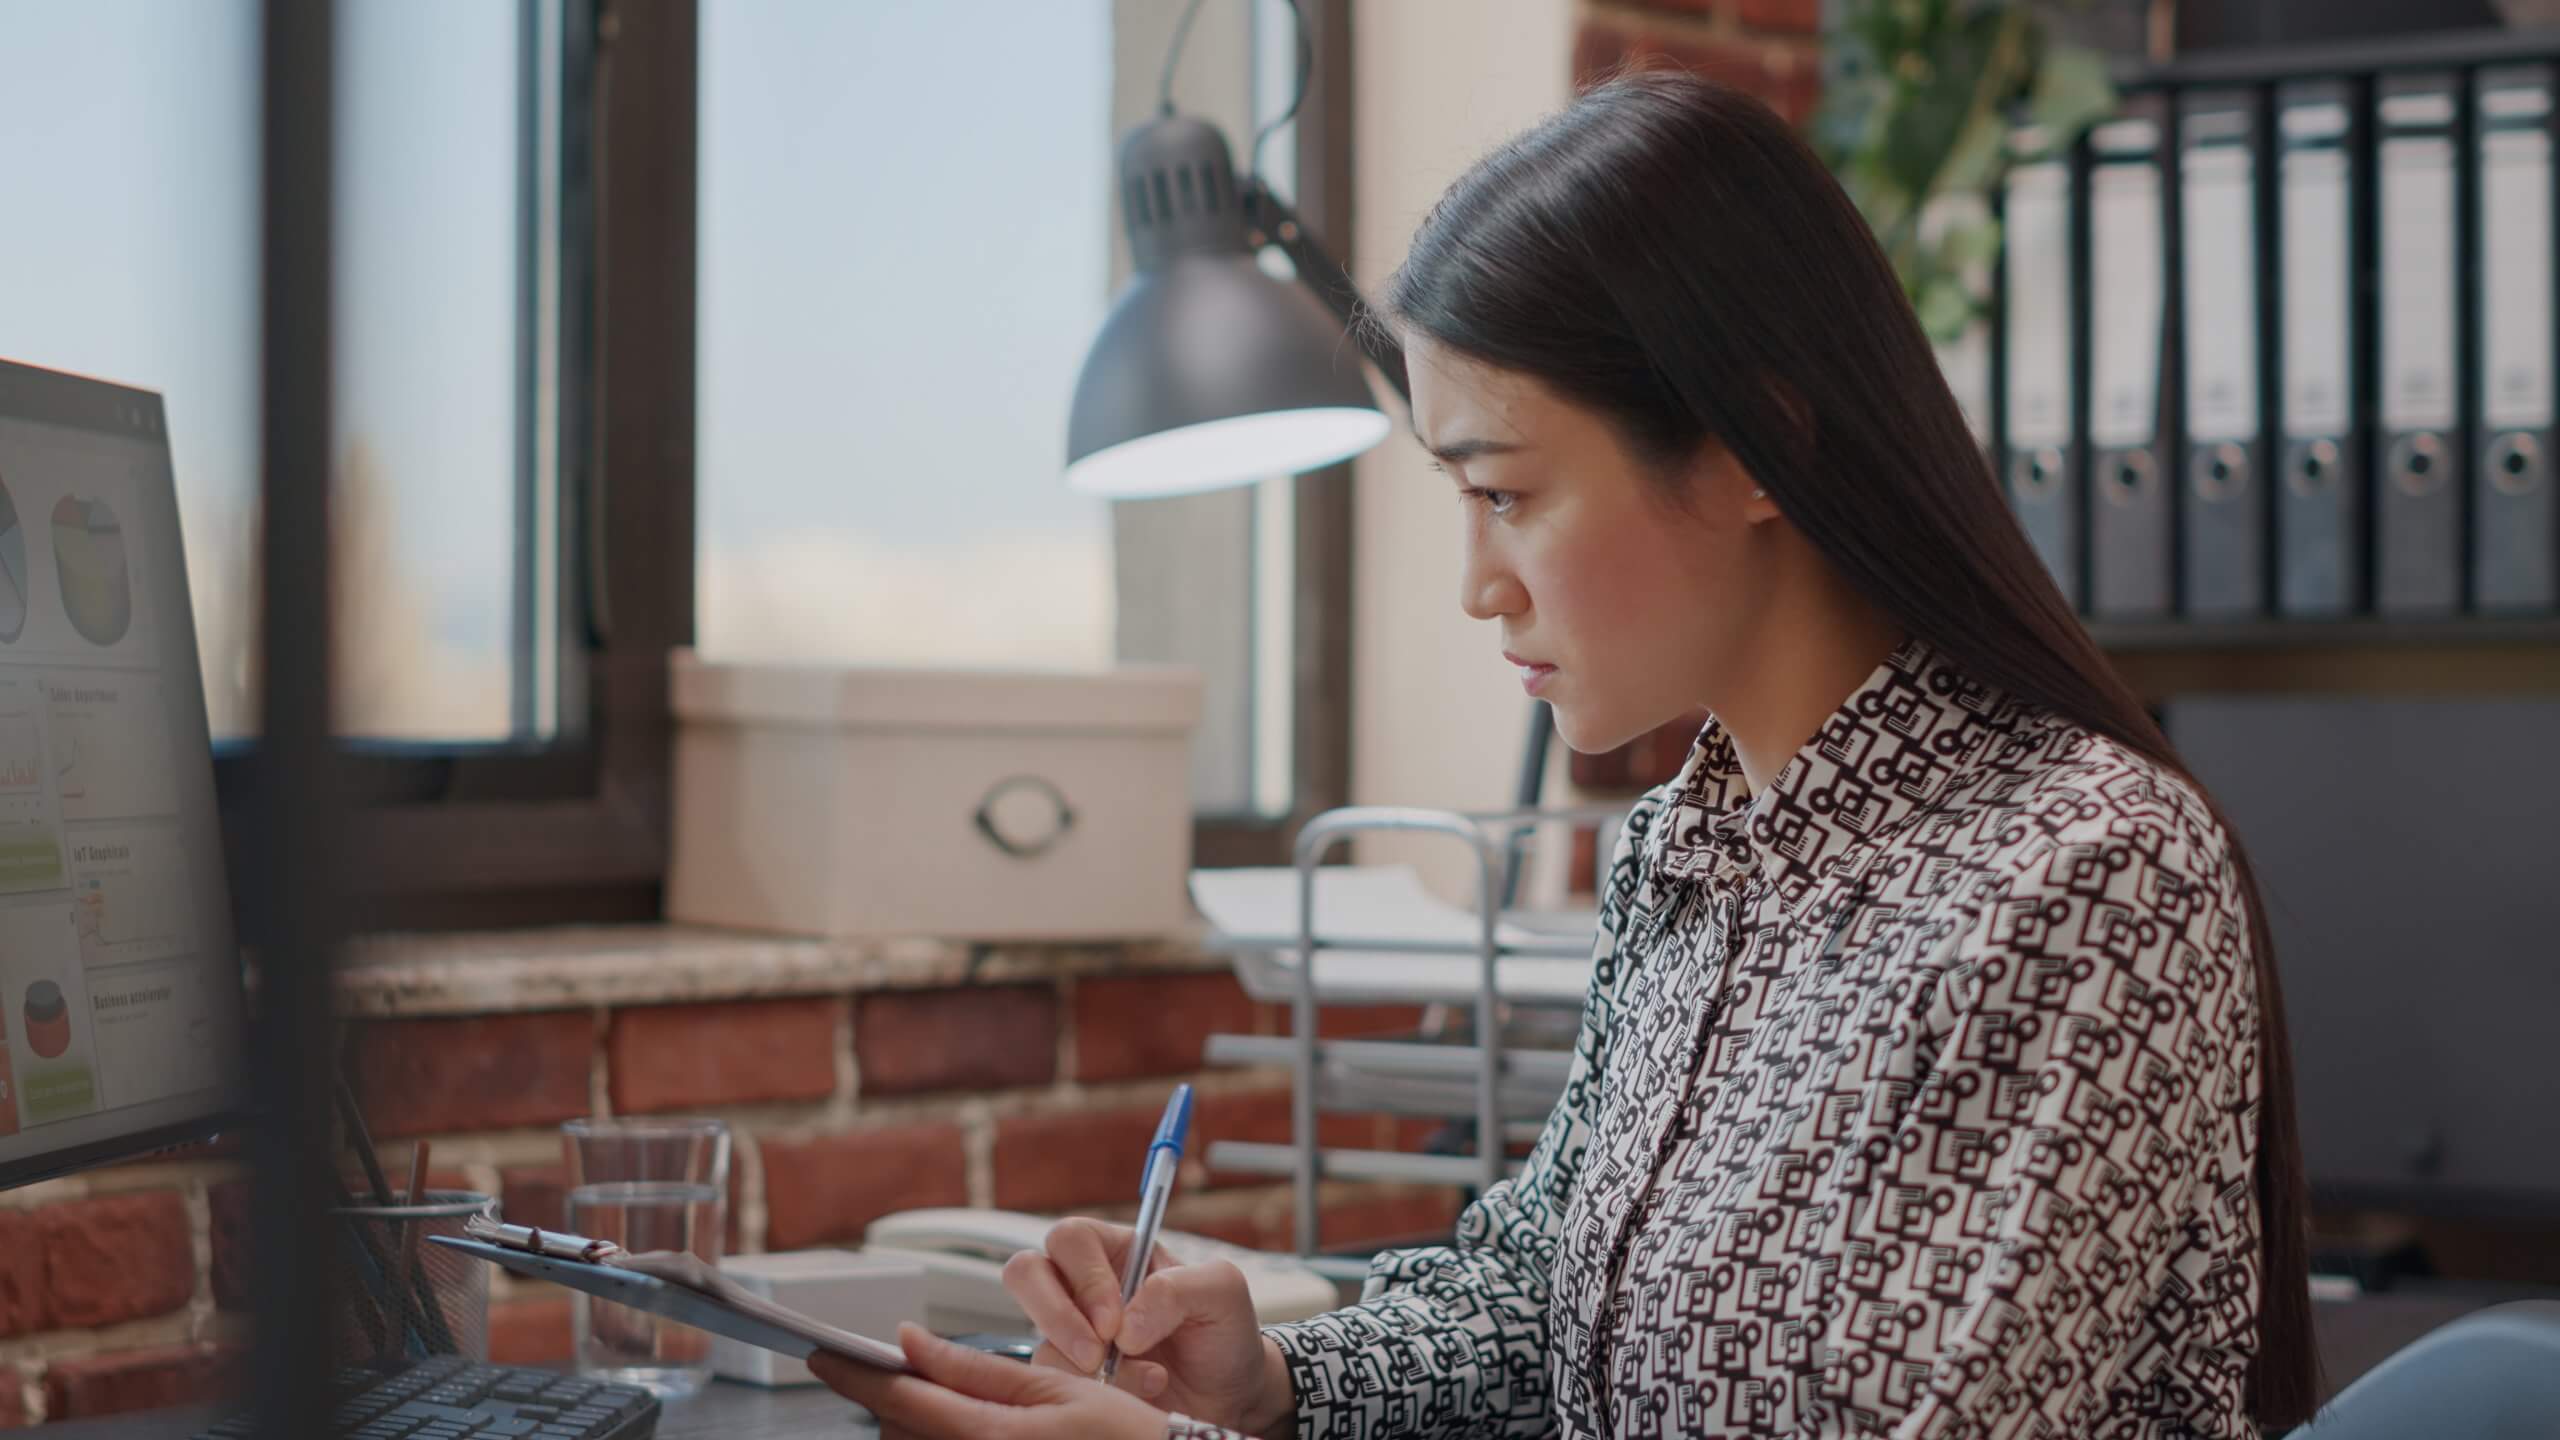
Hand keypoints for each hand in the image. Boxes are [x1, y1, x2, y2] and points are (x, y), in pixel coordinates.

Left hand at [810, 1323, 1169, 1439]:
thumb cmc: (1124, 1435)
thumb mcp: (1055, 1384)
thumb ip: (975, 1368)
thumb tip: (912, 1342)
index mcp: (992, 1437)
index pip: (900, 1400)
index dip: (855, 1375)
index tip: (822, 1356)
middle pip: (898, 1432)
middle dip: (892, 1399)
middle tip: (912, 1370)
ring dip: (914, 1423)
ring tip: (952, 1404)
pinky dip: (938, 1439)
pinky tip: (961, 1425)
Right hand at [1003, 1217, 1292, 1435]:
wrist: (1229, 1395)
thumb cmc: (1223, 1331)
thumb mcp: (1221, 1292)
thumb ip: (1177, 1288)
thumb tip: (1125, 1326)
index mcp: (1117, 1251)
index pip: (1071, 1239)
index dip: (1085, 1277)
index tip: (1114, 1321)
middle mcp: (1085, 1287)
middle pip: (1026, 1273)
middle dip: (1056, 1316)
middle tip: (1096, 1354)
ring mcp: (1073, 1333)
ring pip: (1040, 1337)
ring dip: (1087, 1367)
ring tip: (1150, 1378)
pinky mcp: (1072, 1376)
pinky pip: (1055, 1382)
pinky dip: (1099, 1394)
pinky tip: (1144, 1392)